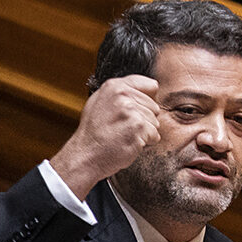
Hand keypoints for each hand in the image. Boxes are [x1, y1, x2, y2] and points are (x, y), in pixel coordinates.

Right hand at [48, 75, 159, 198]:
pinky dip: (145, 143)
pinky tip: (127, 143)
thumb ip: (123, 92)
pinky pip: (154, 135)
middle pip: (154, 107)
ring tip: (123, 135)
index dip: (146, 102)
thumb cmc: (94, 133)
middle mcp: (122, 94)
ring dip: (144, 133)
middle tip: (122, 128)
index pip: (151, 86)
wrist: (86, 156)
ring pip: (155, 122)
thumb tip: (153, 86)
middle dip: (144, 120)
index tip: (132, 113)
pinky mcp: (138, 126)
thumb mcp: (100, 102)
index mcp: (114, 86)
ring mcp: (130, 110)